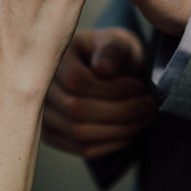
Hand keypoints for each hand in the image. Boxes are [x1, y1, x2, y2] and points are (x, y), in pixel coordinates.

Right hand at [43, 27, 156, 157]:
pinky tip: (130, 130)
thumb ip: (111, 50)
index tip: (138, 85)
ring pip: (81, 134)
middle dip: (121, 112)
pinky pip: (83, 149)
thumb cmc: (108, 52)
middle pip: (77, 110)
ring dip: (121, 130)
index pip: (75, 81)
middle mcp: (41, 88)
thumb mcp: (114, 42)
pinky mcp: (52, 135)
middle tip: (149, 105)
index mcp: (54, 58)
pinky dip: (113, 144)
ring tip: (145, 118)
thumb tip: (104, 68)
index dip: (111, 88)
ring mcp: (43, 115)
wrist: (99, 67)